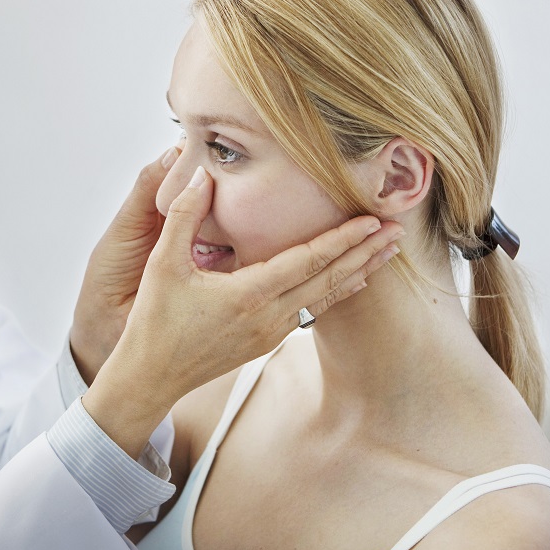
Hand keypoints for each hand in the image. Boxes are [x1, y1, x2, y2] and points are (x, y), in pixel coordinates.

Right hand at [83, 166, 402, 457]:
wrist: (152, 375)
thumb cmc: (155, 321)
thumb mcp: (162, 264)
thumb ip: (185, 216)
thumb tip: (200, 174)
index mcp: (248, 294)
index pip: (308, 261)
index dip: (342, 239)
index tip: (371, 221)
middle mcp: (268, 316)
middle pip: (329, 279)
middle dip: (366, 253)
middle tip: (397, 231)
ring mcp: (270, 331)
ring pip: (326, 297)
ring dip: (358, 272)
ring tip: (387, 253)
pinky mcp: (266, 340)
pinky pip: (312, 311)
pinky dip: (336, 292)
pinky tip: (351, 282)